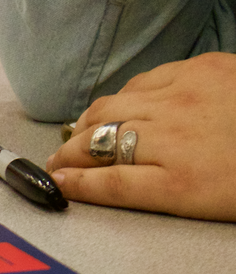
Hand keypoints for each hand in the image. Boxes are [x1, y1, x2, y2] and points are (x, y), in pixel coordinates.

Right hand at [46, 52, 235, 220]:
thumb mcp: (217, 203)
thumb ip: (165, 194)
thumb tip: (113, 181)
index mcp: (185, 184)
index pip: (112, 185)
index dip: (78, 185)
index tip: (56, 182)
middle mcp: (174, 137)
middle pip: (101, 143)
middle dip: (70, 154)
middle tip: (56, 162)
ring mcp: (184, 98)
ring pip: (112, 108)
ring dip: (88, 123)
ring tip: (79, 132)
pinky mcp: (200, 69)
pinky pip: (143, 80)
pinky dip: (124, 95)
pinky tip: (123, 104)